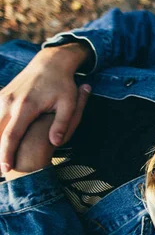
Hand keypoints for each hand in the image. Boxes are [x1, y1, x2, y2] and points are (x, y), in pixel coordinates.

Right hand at [0, 43, 90, 173]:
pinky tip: (0, 142)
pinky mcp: (1, 96)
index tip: (6, 169)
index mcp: (25, 107)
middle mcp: (9, 102)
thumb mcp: (69, 104)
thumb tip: (56, 142)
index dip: (6, 154)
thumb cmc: (62, 85)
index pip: (11, 135)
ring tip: (0, 161)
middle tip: (0, 172)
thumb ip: (62, 124)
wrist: (50, 63)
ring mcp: (3, 97)